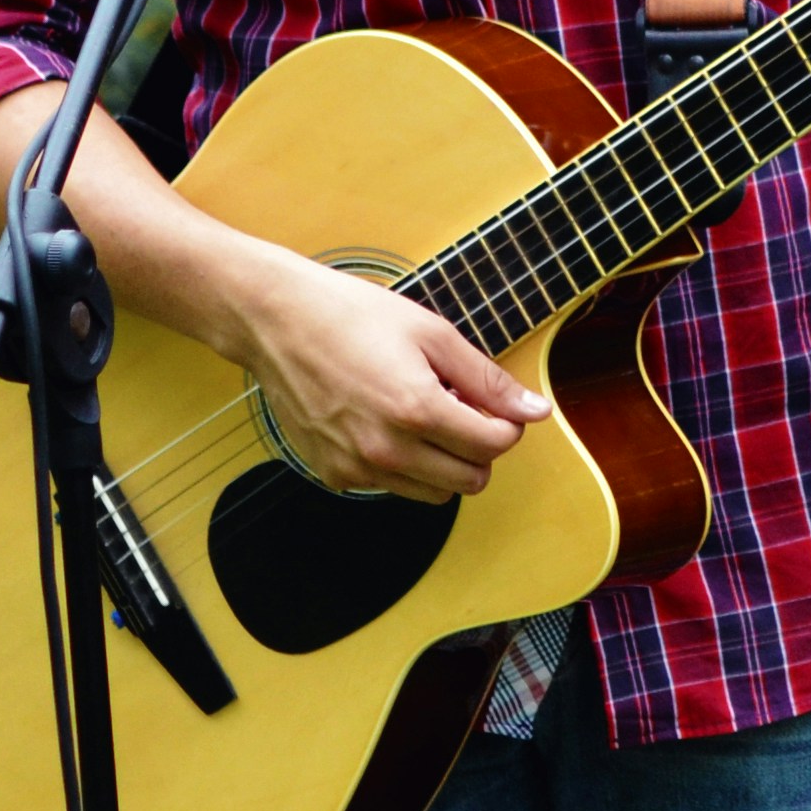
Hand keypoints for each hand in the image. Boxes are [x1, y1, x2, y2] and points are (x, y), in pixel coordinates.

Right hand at [226, 250, 543, 502]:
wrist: (276, 321)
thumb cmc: (352, 317)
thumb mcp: (432, 334)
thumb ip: (487, 380)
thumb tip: (535, 410)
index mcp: (416, 409)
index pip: (495, 446)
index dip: (506, 424)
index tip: (494, 405)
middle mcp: (386, 449)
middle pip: (470, 480)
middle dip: (479, 448)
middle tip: (461, 410)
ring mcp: (357, 467)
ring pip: (434, 494)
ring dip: (444, 462)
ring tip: (423, 416)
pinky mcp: (333, 474)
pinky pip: (391, 487)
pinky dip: (403, 466)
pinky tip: (387, 423)